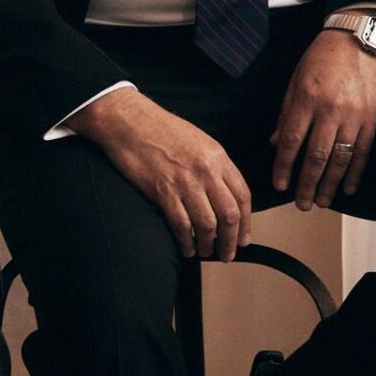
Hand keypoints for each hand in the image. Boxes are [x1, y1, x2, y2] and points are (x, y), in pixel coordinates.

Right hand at [71, 87, 251, 260]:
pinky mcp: (163, 191)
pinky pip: (181, 225)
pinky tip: (186, 247)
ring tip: (205, 252)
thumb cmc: (160, 128)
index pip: (242, 195)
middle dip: (231, 240)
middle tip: (228, 254)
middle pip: (229, 214)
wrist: (129, 121)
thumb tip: (221, 193)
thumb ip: (213, 164)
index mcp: (217, 156)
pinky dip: (186, 241)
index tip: (243, 237)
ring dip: (208, 244)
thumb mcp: (197, 140)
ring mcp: (185, 182)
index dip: (246, 222)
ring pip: (207, 224)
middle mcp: (205, 171)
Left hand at [271, 30, 375, 207]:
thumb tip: (274, 142)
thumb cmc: (323, 57)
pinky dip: (355, 172)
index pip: (291, 140)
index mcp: (306, 99)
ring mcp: (353, 116)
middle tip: (302, 204)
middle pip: (316, 156)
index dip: (283, 165)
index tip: (279, 184)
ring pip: (340, 158)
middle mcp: (330, 111)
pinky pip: (363, 151)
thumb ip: (287, 112)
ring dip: (330, 184)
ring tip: (322, 202)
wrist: (361, 39)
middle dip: (307, 183)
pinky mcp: (372, 118)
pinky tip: (347, 188)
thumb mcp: (297, 79)